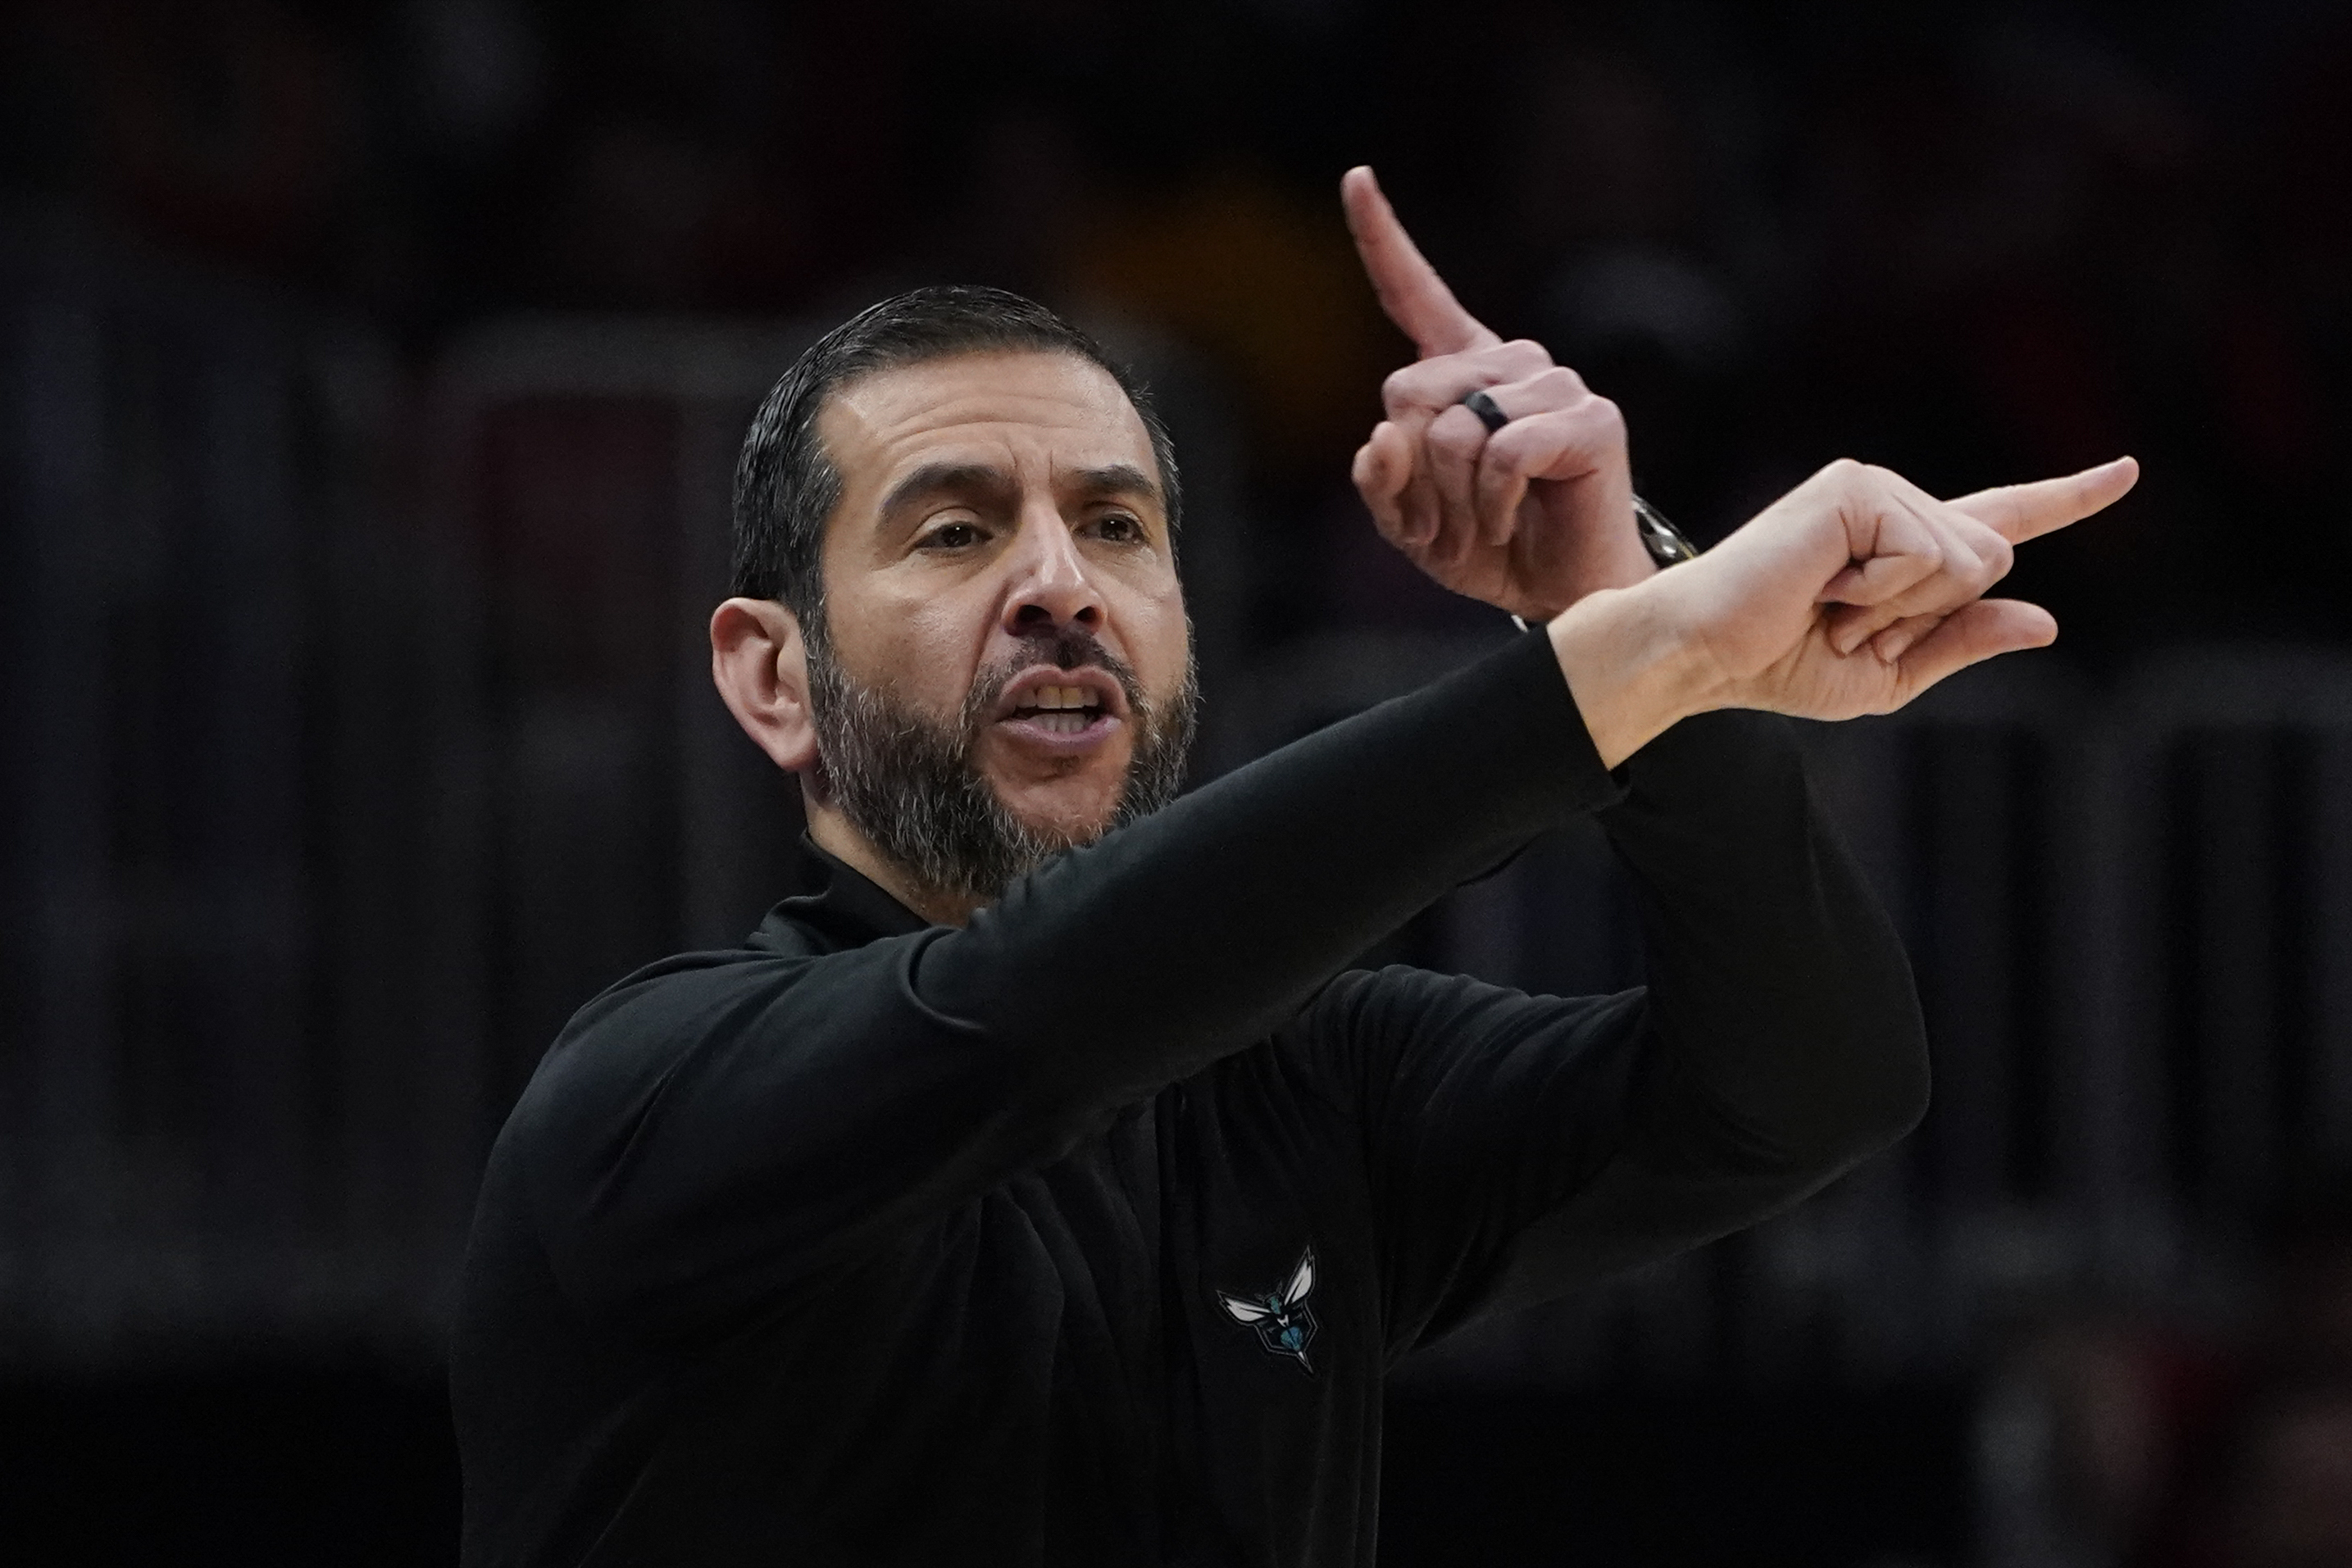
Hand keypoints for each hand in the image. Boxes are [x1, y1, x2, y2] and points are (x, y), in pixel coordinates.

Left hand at [1341, 166, 1653, 620]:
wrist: (1564, 594)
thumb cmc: (1488, 548)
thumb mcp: (1407, 522)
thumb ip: (1379, 479)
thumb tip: (1384, 434)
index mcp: (1463, 369)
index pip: (1414, 294)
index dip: (1381, 238)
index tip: (1356, 178)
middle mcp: (1510, 362)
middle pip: (1406, 393)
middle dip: (1413, 474)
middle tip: (1448, 519)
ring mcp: (1554, 384)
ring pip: (1454, 429)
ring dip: (1453, 501)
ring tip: (1483, 527)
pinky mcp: (1589, 419)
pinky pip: (1502, 453)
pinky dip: (1491, 507)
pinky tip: (1510, 526)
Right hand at [1552, 456, 2139, 765]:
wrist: (1705, 655)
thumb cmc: (1774, 665)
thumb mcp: (1886, 677)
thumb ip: (1961, 645)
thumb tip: (2041, 619)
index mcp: (1904, 547)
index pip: (2000, 519)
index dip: (2067, 498)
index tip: (2125, 471)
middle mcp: (1893, 503)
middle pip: (1989, 557)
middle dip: (1926, 615)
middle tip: (1843, 624)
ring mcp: (1872, 488)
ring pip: (1964, 557)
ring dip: (1900, 607)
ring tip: (1828, 606)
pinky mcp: (1853, 489)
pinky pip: (1923, 552)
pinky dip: (1879, 590)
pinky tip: (1823, 587)